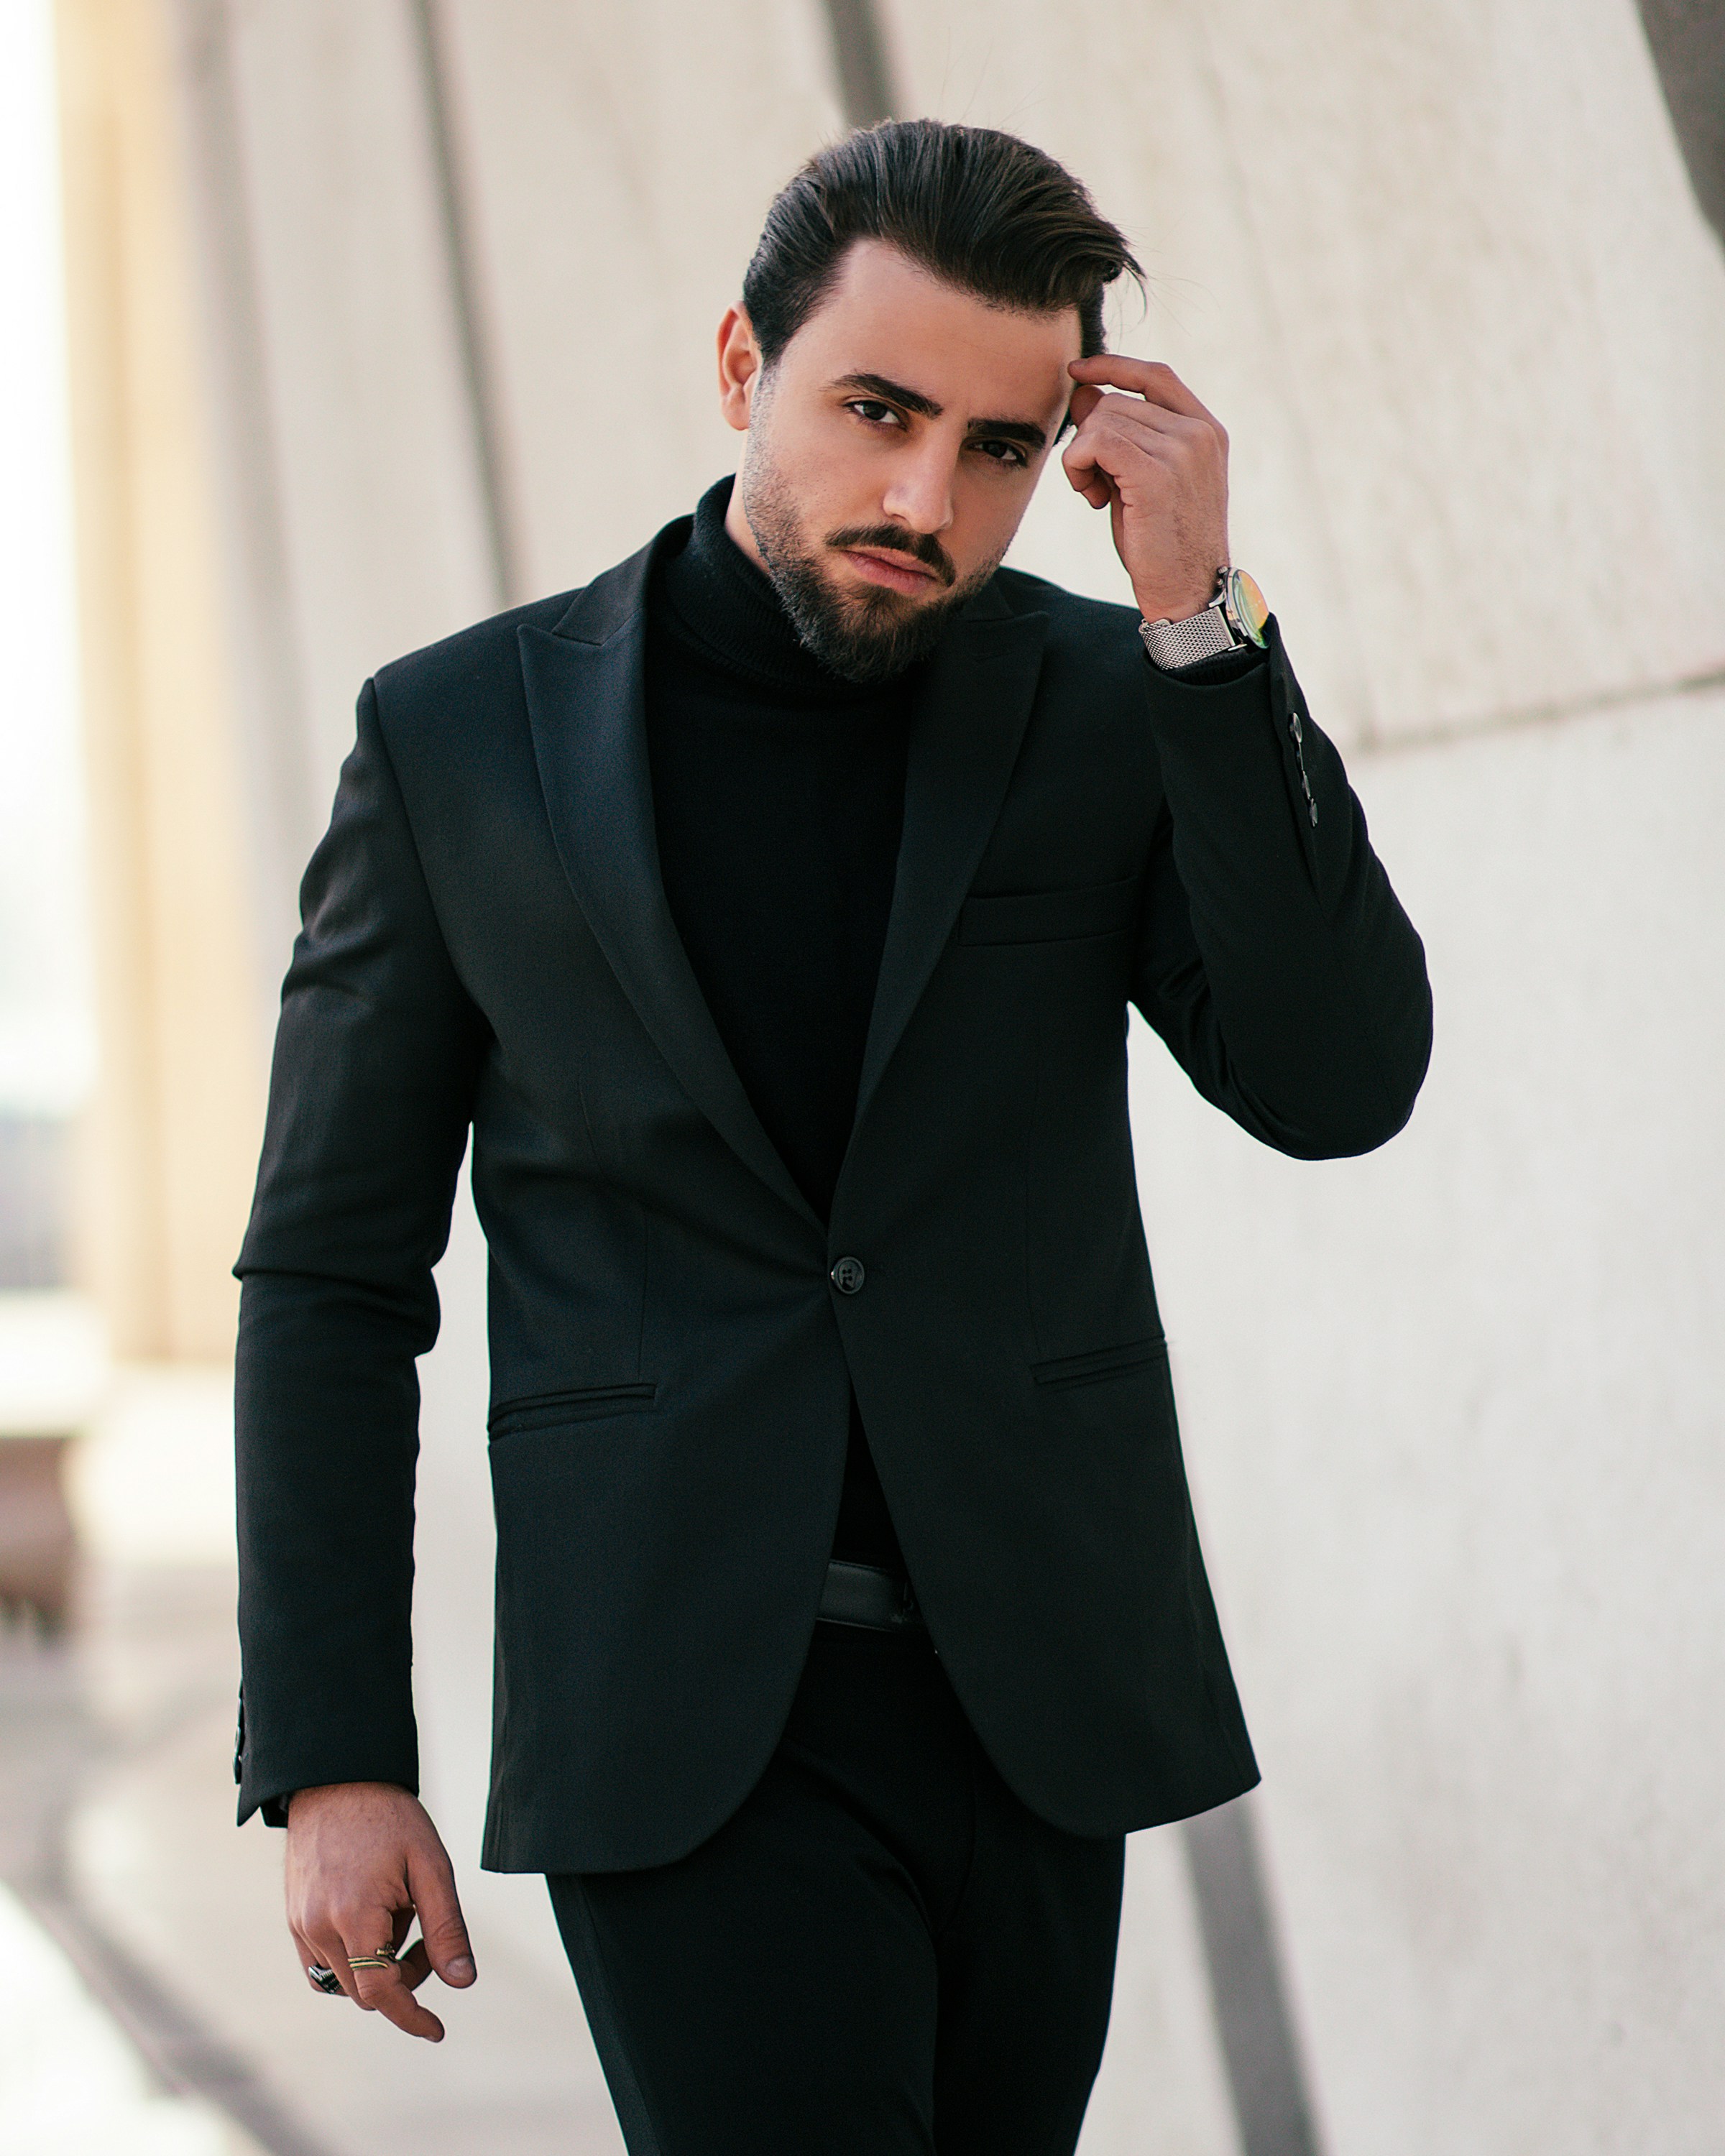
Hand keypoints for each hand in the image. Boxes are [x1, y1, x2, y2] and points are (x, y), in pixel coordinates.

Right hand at [285, 1781, 475, 2040]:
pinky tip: (374, 1920)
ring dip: (377, 1966)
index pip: (380, 1992)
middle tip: (426, 1931)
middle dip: (404, 1977)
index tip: (437, 2029)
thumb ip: (446, 1927)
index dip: (411, 2016)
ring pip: (344, 1980)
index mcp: (354, 1916)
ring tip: (398, 1913)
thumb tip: (462, 1982)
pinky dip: (352, 1960)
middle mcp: (318, 1928)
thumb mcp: (431, 1866)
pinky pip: (321, 1965)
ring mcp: (301, 1925)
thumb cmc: (390, 1818)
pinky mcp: (294, 1919)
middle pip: (365, 1990)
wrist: (337, 1779)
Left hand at [1063, 357, 1229, 622]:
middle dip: (1089, 439)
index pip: (1155, 376)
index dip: (1113, 366)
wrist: (1187, 592)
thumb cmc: (1163, 543)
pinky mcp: (1155, 475)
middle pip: (1115, 402)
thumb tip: (1083, 390)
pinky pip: (1095, 443)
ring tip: (1096, 496)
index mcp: (1205, 430)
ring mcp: (1181, 451)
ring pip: (1101, 422)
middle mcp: (1198, 434)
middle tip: (1093, 484)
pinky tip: (1090, 497)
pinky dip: (1077, 465)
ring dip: (1080, 458)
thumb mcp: (1141, 480)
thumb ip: (1121, 436)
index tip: (1077, 371)